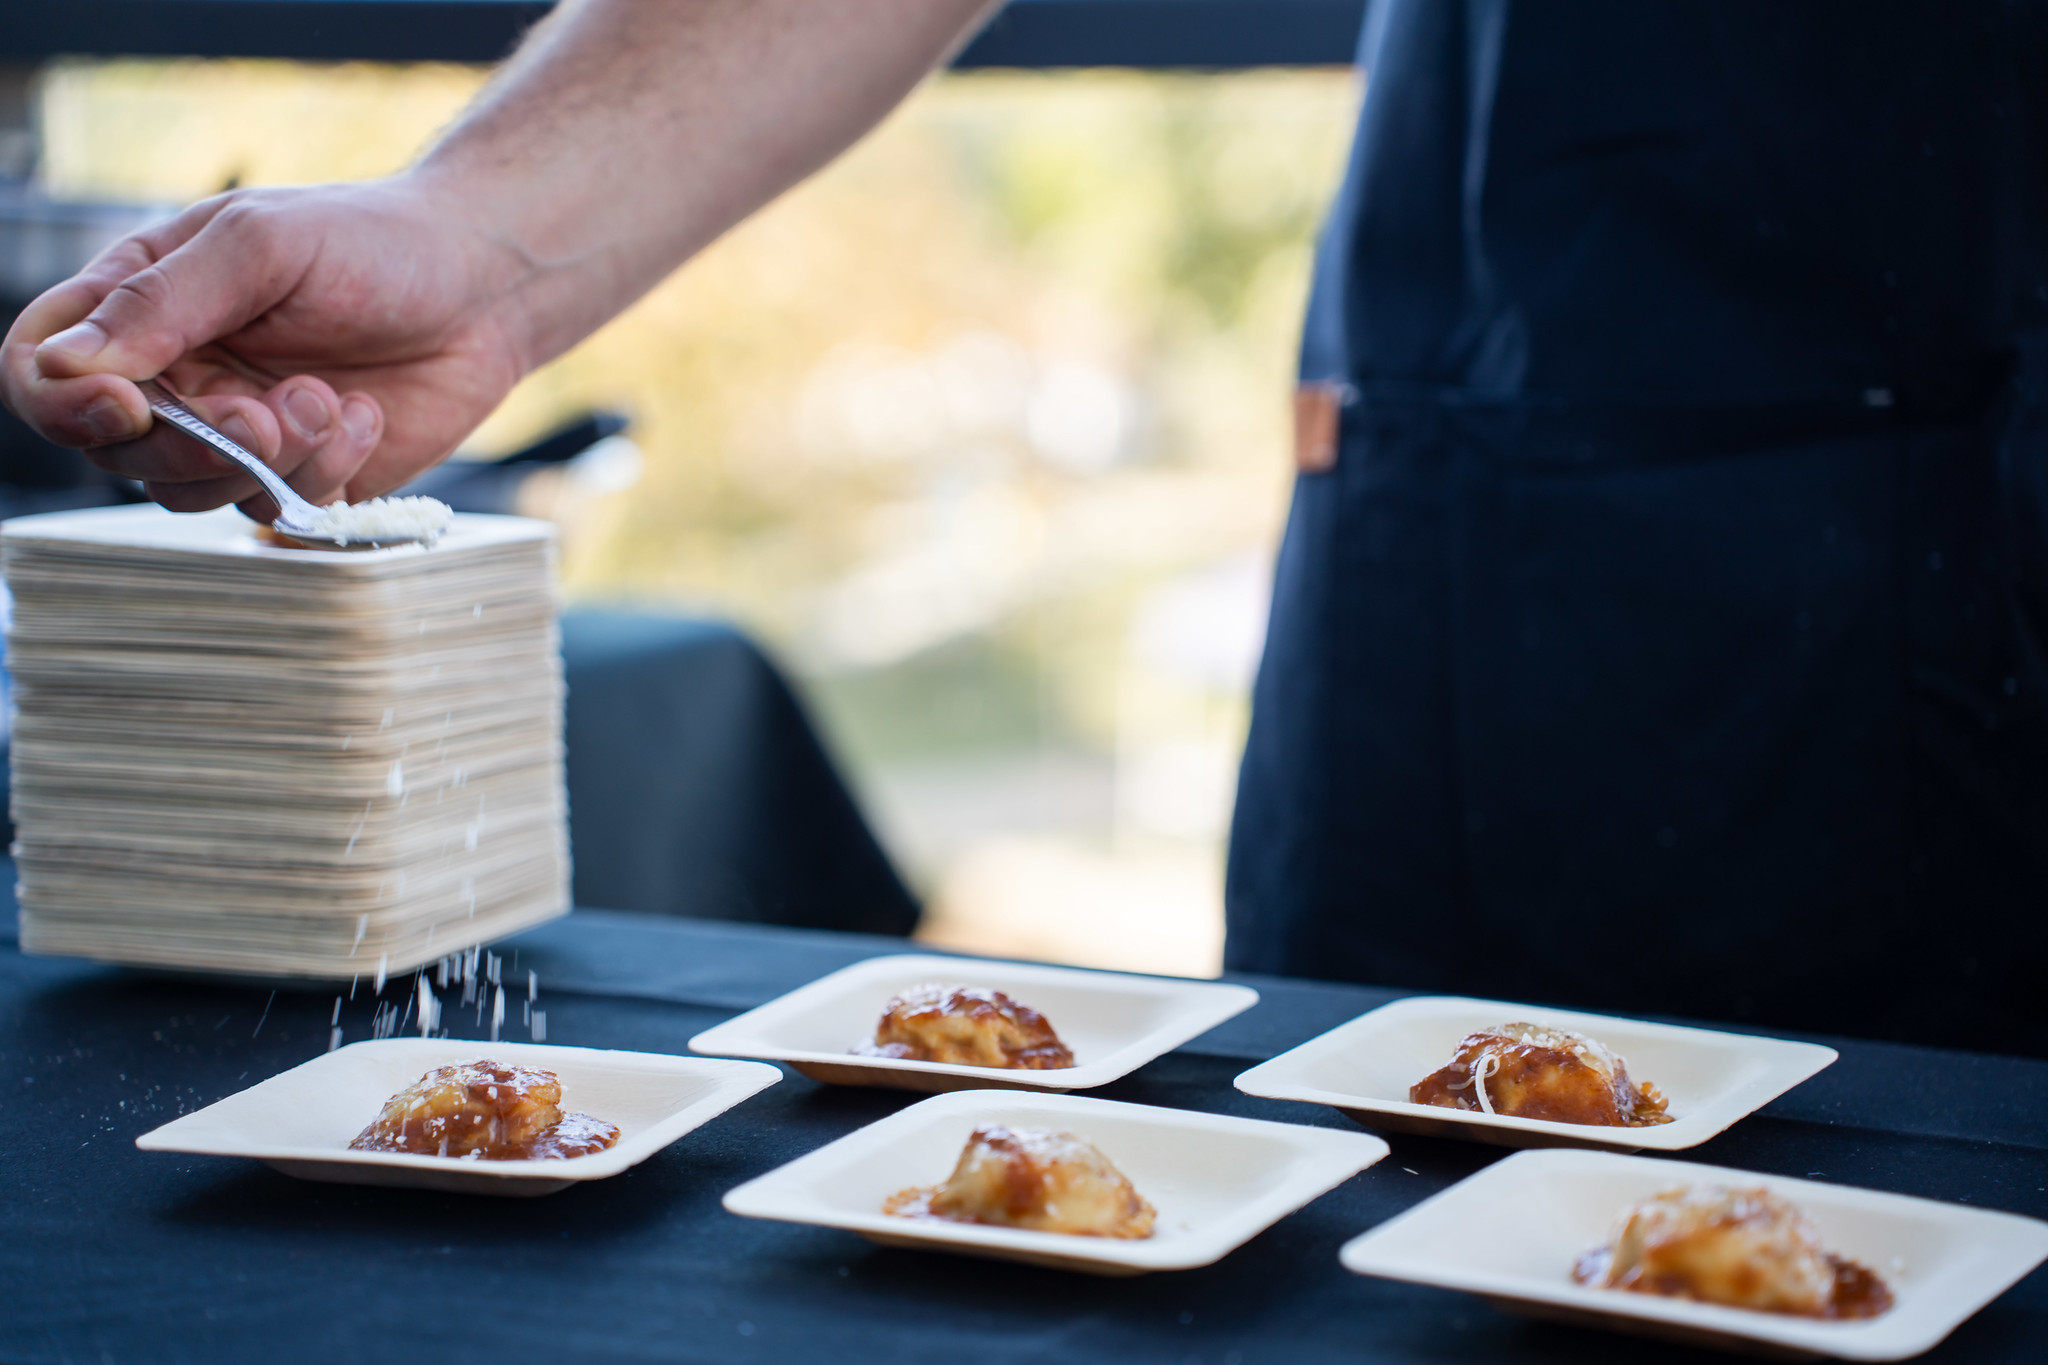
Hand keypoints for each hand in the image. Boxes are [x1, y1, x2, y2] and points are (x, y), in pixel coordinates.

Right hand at [0, 176, 533, 520]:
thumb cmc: (371, 242)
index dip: (62, 404)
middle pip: (117, 452)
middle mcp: (176, 378)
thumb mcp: (261, 246)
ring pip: (196, 492)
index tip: (126, 407)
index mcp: (137, 306)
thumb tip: (76, 367)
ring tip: (328, 399)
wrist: (482, 285)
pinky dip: (323, 472)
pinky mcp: (304, 476)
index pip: (42, 372)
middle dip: (188, 446)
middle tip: (262, 415)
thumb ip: (164, 301)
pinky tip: (363, 415)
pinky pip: (278, 510)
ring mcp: (237, 434)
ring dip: (267, 460)